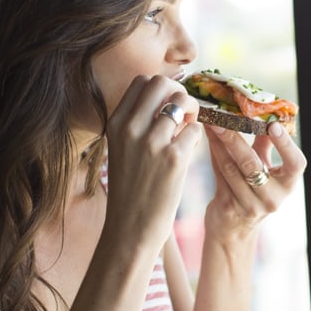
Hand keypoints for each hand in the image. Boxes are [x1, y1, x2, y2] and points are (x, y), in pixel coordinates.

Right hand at [103, 75, 201, 250]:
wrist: (129, 229)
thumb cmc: (130, 189)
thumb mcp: (122, 149)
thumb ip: (138, 122)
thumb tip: (168, 96)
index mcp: (116, 123)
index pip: (142, 81)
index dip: (161, 89)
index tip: (167, 107)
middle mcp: (131, 128)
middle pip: (162, 82)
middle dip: (178, 93)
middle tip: (183, 116)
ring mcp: (152, 143)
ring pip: (182, 101)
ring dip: (191, 114)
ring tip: (186, 134)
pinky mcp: (174, 159)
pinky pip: (195, 130)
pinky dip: (195, 138)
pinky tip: (186, 154)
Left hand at [203, 121, 306, 232]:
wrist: (235, 228)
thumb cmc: (255, 190)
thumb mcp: (267, 169)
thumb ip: (266, 144)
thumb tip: (264, 113)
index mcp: (287, 185)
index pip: (296, 164)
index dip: (286, 145)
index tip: (273, 125)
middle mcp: (271, 198)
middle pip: (252, 163)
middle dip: (235, 138)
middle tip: (222, 117)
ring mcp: (249, 204)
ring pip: (231, 167)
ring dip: (218, 142)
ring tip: (211, 122)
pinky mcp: (228, 206)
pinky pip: (219, 173)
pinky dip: (213, 153)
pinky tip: (208, 138)